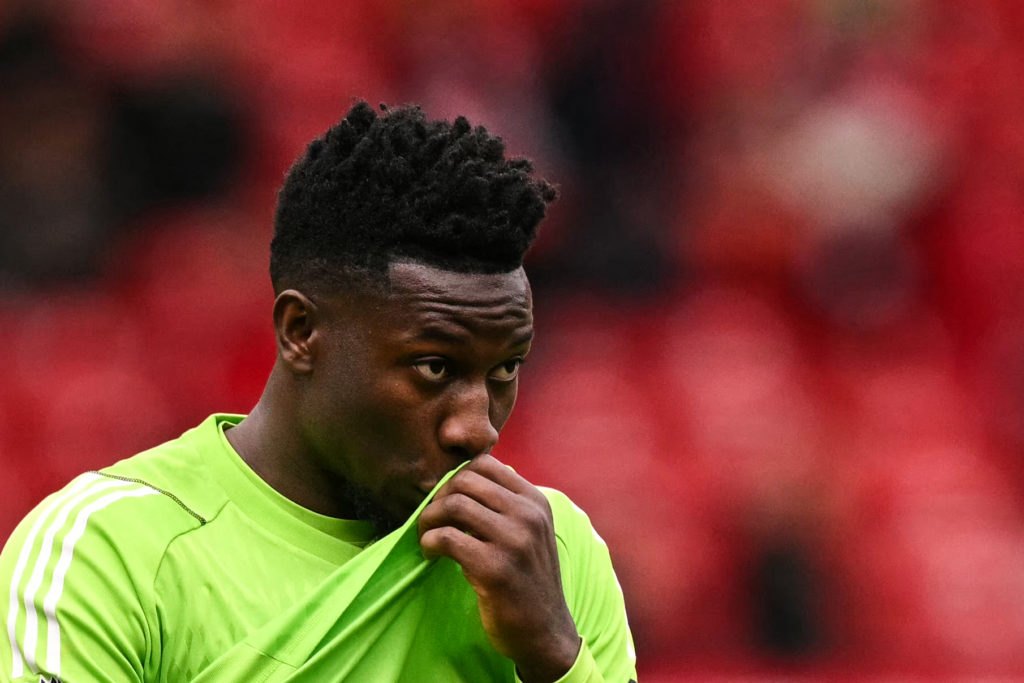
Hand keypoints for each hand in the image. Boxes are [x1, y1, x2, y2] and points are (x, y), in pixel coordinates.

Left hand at [418, 454, 580, 681]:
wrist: (545, 632)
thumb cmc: (528, 580)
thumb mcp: (528, 533)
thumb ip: (505, 505)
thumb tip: (459, 481)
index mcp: (536, 501)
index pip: (485, 464)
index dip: (456, 478)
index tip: (446, 501)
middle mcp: (528, 515)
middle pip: (465, 480)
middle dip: (439, 497)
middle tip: (432, 520)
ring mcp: (514, 541)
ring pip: (453, 505)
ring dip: (429, 520)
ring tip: (427, 537)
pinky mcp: (495, 568)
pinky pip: (447, 538)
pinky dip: (429, 542)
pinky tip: (431, 554)